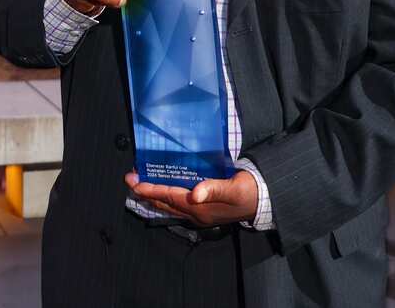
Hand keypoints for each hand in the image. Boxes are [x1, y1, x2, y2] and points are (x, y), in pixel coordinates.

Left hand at [124, 170, 258, 226]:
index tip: (134, 182)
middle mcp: (196, 213)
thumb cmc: (249, 191)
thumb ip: (213, 189)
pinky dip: (165, 197)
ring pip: (169, 205)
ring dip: (153, 195)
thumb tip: (194, 194)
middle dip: (145, 192)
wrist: (264, 200)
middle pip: (165, 203)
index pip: (169, 197)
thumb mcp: (233, 188)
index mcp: (201, 208)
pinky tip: (162, 191)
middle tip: (129, 180)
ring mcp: (199, 214)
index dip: (150, 190)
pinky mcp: (203, 210)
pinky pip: (178, 205)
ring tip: (139, 185)